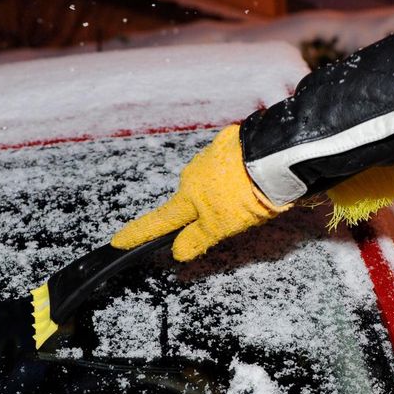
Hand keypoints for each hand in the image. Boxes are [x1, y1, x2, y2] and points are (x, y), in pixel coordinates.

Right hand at [111, 125, 289, 261]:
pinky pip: (226, 159)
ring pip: (209, 179)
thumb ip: (198, 238)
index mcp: (189, 198)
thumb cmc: (249, 194)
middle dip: (204, 209)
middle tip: (234, 218)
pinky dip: (235, 168)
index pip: (159, 221)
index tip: (119, 240)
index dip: (138, 233)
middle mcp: (193, 174)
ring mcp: (210, 155)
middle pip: (190, 199)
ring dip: (223, 189)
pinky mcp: (229, 142)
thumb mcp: (222, 226)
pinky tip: (251, 174)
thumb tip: (177, 251)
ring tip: (252, 197)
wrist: (275, 158)